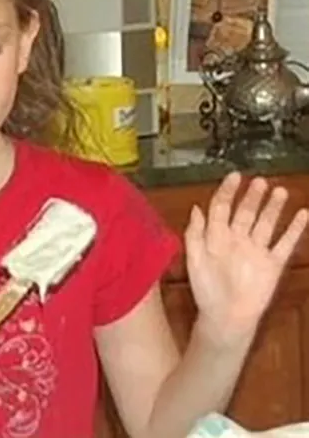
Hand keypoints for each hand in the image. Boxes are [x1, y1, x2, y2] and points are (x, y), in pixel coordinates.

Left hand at [186, 172, 307, 346]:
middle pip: (246, 212)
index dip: (228, 191)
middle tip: (260, 181)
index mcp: (216, 235)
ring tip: (280, 191)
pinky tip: (302, 214)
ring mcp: (256, 250)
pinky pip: (285, 244)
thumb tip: (197, 208)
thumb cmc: (205, 289)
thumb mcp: (194, 259)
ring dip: (273, 207)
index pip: (222, 207)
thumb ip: (195, 233)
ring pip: (266, 223)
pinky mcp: (273, 264)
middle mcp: (238, 238)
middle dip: (253, 196)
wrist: (225, 317)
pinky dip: (295, 229)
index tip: (235, 176)